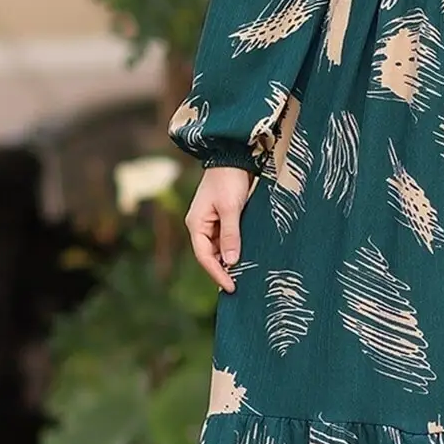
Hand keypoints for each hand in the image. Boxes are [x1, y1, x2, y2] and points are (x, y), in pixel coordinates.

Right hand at [186, 166, 251, 292]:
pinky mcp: (223, 217)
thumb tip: (231, 262)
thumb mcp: (231, 208)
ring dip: (230, 260)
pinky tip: (247, 257)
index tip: (231, 288)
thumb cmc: (229, 179)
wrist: (233, 155)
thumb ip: (231, 235)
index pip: (205, 257)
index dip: (217, 274)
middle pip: (210, 255)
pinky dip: (235, 248)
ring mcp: (211, 221)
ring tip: (246, 276)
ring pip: (219, 248)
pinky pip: (227, 238)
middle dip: (224, 270)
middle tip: (240, 287)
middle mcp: (201, 225)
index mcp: (196, 224)